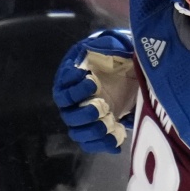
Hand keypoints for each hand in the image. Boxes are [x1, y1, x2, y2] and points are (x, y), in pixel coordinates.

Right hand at [52, 28, 145, 151]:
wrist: (125, 72)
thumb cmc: (113, 58)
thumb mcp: (111, 46)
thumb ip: (105, 45)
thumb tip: (101, 46)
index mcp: (69, 83)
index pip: (64, 91)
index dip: (76, 90)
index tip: (92, 82)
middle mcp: (71, 103)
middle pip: (69, 115)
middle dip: (85, 113)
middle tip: (103, 106)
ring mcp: (82, 118)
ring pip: (77, 132)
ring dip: (92, 131)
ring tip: (109, 124)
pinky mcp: (93, 129)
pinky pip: (90, 143)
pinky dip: (101, 145)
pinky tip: (116, 144)